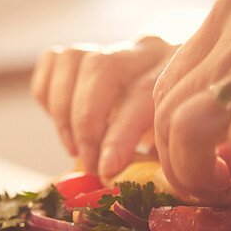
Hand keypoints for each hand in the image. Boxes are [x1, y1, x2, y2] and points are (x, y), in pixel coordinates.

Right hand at [31, 37, 176, 178]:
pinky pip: (53, 60)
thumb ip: (154, 163)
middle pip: (103, 67)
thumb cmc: (175, 141)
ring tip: (73, 147)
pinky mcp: (85, 52)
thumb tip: (117, 182)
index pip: (142, 93)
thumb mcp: (175, 151)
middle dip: (86, 121)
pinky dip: (48, 93)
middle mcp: (146, 51)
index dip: (118, 135)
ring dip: (64, 109)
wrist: (181, 114)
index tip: (104, 169)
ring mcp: (112, 48)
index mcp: (176, 73)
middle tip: (88, 161)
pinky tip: (64, 124)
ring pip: (74, 59)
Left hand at [153, 0, 230, 198]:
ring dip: (194, 170)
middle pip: (167, 112)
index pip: (168, 85)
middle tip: (207, 186)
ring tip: (222, 186)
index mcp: (228, 17)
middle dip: (177, 162)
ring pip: (183, 127)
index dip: (172, 133)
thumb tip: (218, 146)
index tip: (198, 158)